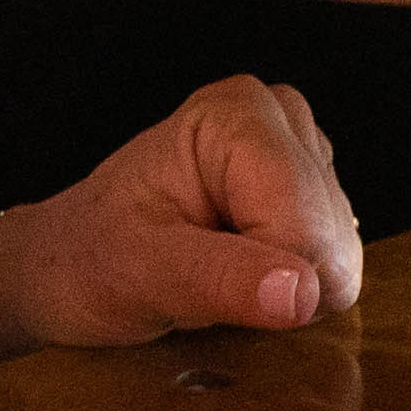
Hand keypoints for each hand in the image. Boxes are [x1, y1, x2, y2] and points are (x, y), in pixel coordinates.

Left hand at [0, 71, 363, 354]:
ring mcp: (303, 155)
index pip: (302, 224)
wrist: (69, 266)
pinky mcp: (314, 193)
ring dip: (284, 288)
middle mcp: (282, 119)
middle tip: (204, 281)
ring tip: (218, 276)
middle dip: (276, 283)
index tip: (198, 284)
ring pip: (341, 256)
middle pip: (331, 238)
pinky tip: (244, 273)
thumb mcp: (138, 275)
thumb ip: (220, 280)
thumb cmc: (89, 261)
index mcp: (237, 116)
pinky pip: (336, 262)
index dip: (265, 279)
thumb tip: (302, 294)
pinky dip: (293, 286)